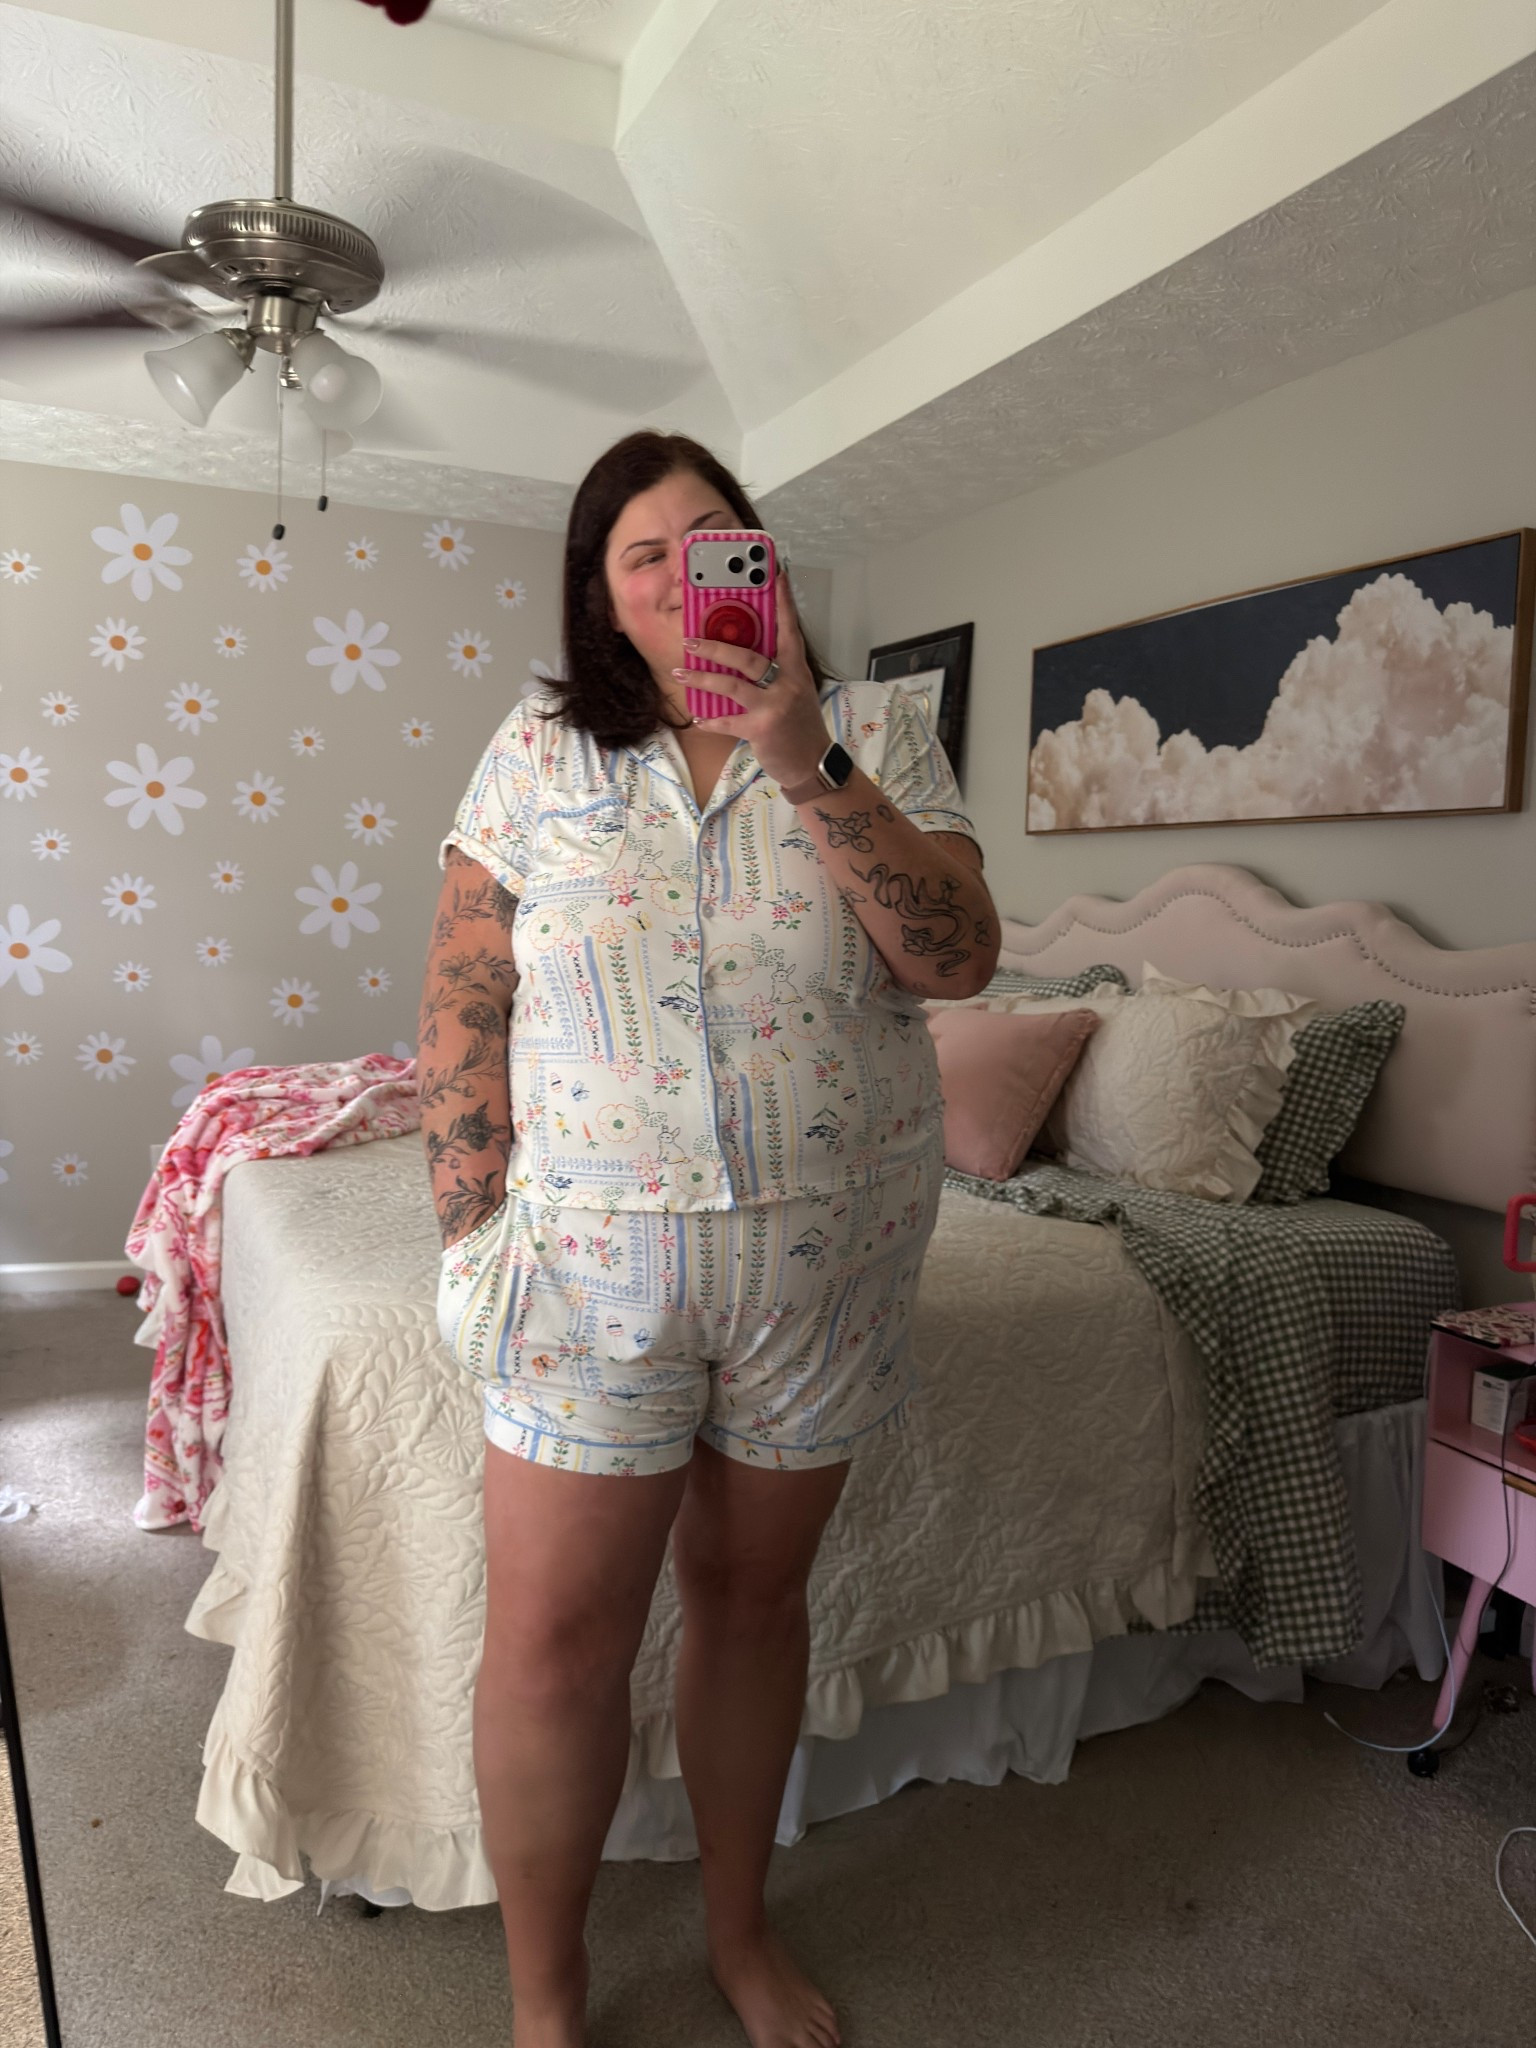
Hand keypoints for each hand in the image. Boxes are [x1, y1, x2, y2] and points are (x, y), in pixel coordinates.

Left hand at [672, 567, 829, 787]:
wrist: (812, 763)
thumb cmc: (799, 724)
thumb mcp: (795, 691)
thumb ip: (775, 671)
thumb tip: (739, 654)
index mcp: (796, 669)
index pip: (790, 629)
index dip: (783, 602)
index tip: (776, 575)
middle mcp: (787, 683)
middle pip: (748, 657)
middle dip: (715, 646)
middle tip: (689, 639)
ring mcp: (775, 706)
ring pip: (732, 685)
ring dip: (702, 678)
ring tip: (680, 672)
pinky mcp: (762, 729)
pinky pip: (728, 720)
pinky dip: (711, 720)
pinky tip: (699, 717)